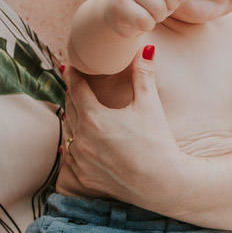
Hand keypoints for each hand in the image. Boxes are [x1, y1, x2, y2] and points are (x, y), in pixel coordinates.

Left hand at [61, 47, 182, 206]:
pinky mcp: (85, 177)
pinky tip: (74, 140)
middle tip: (75, 84)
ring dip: (72, 118)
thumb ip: (143, 74)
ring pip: (68, 131)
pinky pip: (70, 156)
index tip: (69, 65)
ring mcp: (81, 160)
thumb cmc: (158, 143)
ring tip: (77, 108)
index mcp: (94, 118)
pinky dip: (72, 144)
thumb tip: (145, 48)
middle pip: (69, 108)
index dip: (72, 74)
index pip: (75, 88)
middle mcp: (81, 138)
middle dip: (72, 94)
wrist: (163, 183)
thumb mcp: (150, 105)